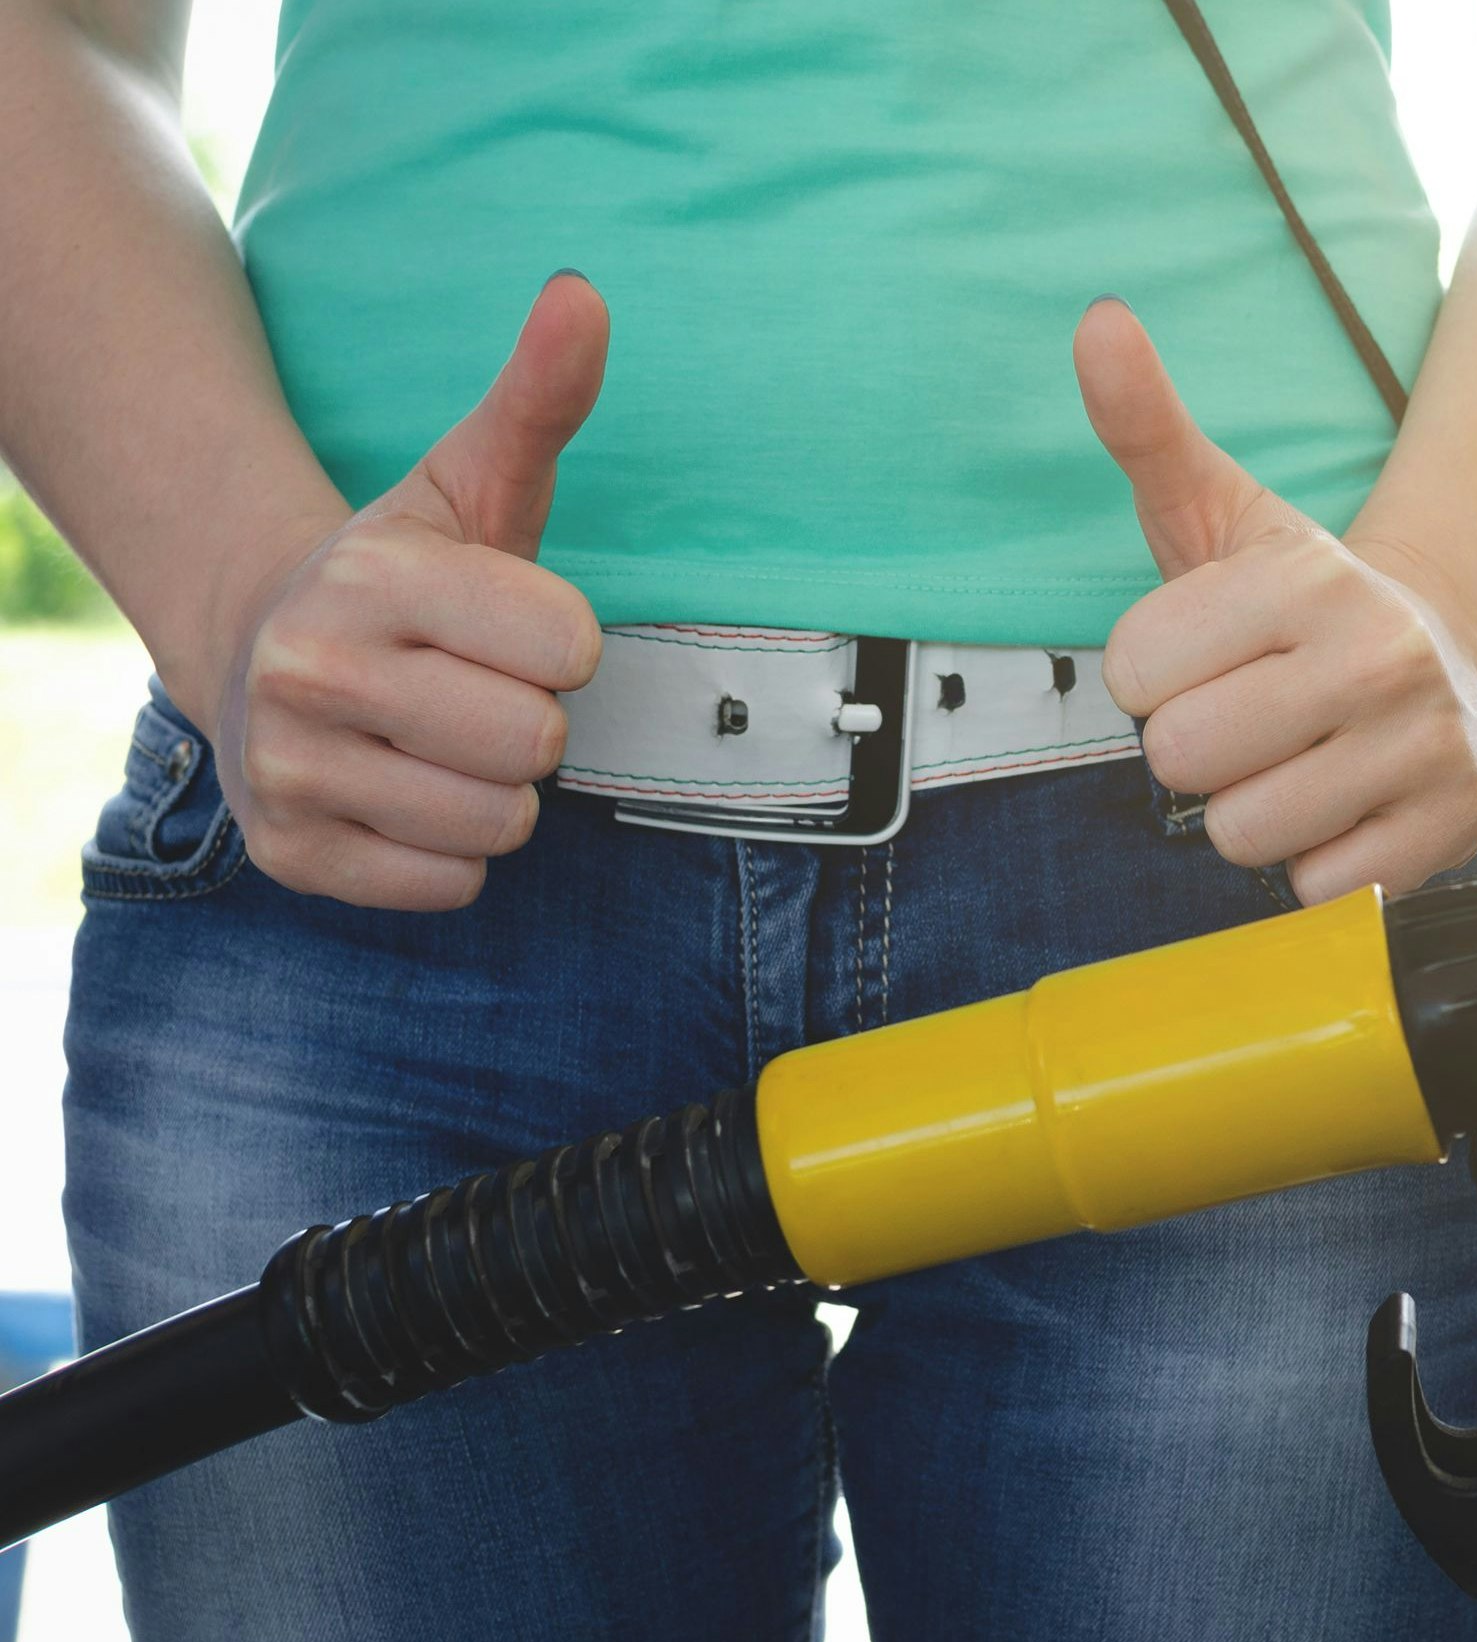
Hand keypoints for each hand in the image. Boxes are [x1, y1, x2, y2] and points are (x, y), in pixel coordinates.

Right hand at [173, 273, 608, 910]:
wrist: (264, 653)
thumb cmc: (412, 576)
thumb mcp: (475, 482)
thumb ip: (540, 397)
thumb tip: (584, 294)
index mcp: (376, 576)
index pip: (568, 645)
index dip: (563, 643)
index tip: (512, 628)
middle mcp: (315, 669)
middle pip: (536, 742)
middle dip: (531, 722)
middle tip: (474, 689)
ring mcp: (292, 766)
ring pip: (500, 821)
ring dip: (495, 791)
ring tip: (439, 741)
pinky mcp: (294, 853)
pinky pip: (451, 885)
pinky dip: (449, 853)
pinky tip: (404, 793)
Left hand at [1074, 298, 1476, 904]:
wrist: (1453, 647)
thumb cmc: (1302, 597)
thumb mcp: (1221, 508)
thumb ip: (1146, 425)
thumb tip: (1096, 319)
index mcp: (1305, 578)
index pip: (1135, 673)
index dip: (1152, 676)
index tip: (1203, 658)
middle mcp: (1377, 655)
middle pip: (1183, 758)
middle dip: (1196, 748)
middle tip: (1247, 716)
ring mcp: (1425, 743)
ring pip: (1245, 831)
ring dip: (1252, 810)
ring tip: (1294, 759)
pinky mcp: (1455, 821)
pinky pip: (1316, 886)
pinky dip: (1317, 859)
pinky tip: (1344, 802)